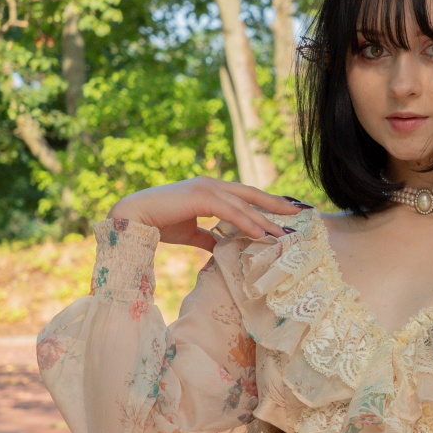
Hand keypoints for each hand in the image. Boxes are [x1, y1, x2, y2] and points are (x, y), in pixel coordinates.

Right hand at [108, 176, 313, 252]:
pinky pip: (230, 211)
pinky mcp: (200, 196)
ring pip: (244, 204)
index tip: (286, 213)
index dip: (266, 203)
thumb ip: (208, 237)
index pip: (245, 196)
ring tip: (284, 233)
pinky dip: (247, 222)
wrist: (133, 216)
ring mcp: (206, 187)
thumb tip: (221, 247)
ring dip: (265, 219)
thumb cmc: (159, 222)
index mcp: (210, 189)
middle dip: (276, 204)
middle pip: (252, 194)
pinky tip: (261, 234)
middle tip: (300, 213)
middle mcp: (211, 184)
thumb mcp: (191, 232)